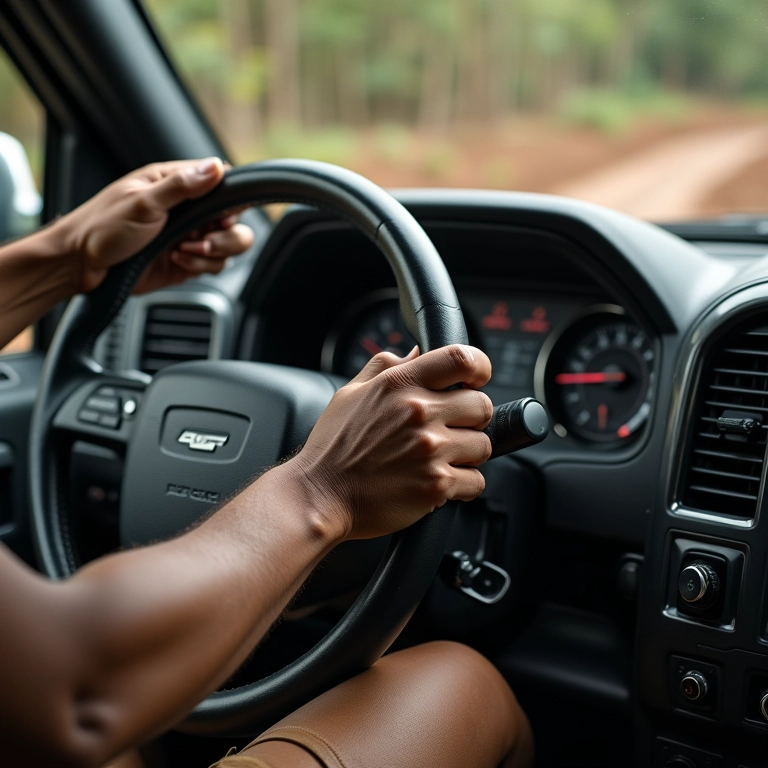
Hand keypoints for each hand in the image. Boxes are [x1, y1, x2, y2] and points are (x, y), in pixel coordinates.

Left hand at [57, 158, 254, 293]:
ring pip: (229, 245)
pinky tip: (178, 260)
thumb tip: (215, 166)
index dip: (231, 202)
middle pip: (234, 219)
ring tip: (184, 250)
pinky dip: (201, 266)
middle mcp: (187, 211)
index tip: (221, 215)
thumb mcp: (143, 202)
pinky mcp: (187, 262)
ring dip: (213, 252)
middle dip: (225, 234)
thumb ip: (182, 186)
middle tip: (202, 238)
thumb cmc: (101, 226)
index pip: (222, 184)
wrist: (81, 265)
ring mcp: (189, 237)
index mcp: (175, 185)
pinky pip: (214, 266)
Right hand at [289, 344, 492, 539]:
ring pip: (483, 445)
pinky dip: (463, 485)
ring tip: (441, 459)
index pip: (462, 358)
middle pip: (481, 405)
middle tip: (451, 430)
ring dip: (468, 454)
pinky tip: (439, 482)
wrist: (319, 495)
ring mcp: (430, 450)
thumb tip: (416, 352)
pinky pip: (476, 481)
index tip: (476, 380)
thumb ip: (386, 367)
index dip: (479, 367)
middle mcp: (419, 412)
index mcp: (400, 384)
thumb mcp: (351, 393)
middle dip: (472, 418)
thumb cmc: (332, 448)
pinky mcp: (436, 485)